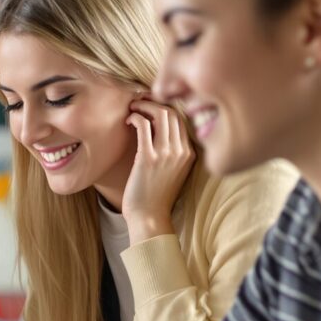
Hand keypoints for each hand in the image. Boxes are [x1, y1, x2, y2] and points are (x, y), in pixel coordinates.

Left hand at [122, 99, 194, 239]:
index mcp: (191, 153)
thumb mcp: (174, 170)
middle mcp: (182, 151)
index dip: (166, 107)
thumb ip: (173, 151)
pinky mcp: (148, 158)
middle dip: (154, 102)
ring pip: (160, 114)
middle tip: (139, 103)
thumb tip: (158, 129)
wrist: (149, 217)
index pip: (183, 119)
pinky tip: (128, 121)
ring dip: (144, 106)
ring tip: (132, 108)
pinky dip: (135, 117)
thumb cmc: (156, 195)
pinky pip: (143, 125)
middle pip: (173, 112)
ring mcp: (166, 154)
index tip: (151, 106)